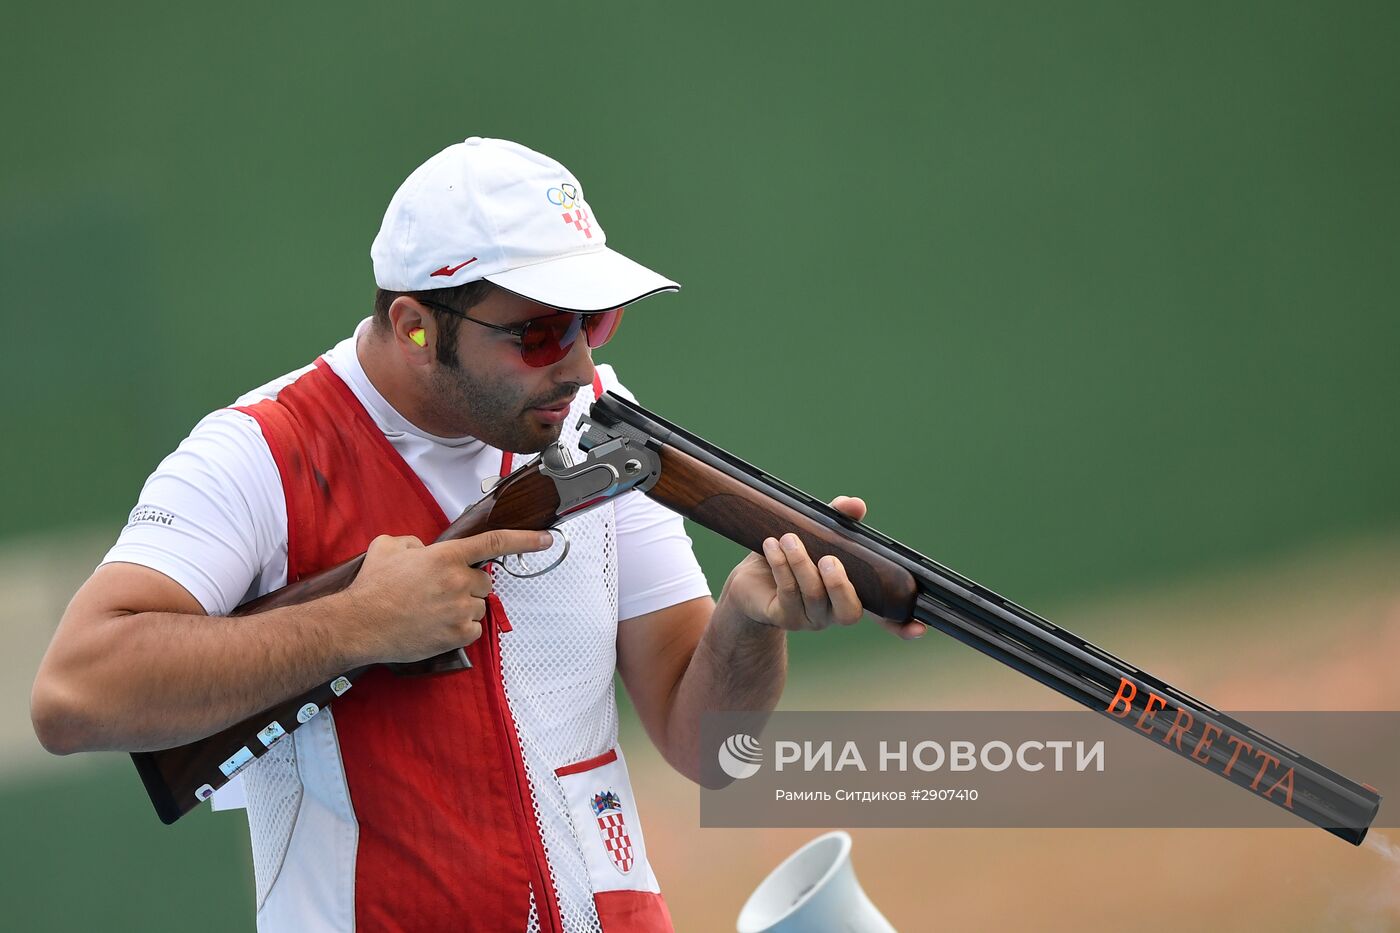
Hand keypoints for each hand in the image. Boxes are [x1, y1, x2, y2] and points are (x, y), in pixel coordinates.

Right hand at [342, 530, 552, 663]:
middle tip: (440, 592)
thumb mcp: (389, 547)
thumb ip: (414, 542)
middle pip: (484, 581)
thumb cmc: (373, 586)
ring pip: (479, 606)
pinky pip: (474, 629)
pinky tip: (437, 627)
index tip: (547, 539)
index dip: (525, 539)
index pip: (495, 542)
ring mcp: (460, 609)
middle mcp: (459, 580)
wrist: (360, 624)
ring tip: (432, 611)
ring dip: (464, 608)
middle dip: (468, 585)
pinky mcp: (457, 634)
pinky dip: (461, 629)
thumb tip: (424, 550)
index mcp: (446, 556)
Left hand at [720, 496, 928, 639]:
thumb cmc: (790, 554)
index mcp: (849, 593)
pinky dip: (781, 566)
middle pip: (849, 613)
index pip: (881, 616)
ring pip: (814, 598)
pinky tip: (772, 546)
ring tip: (789, 538)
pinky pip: (787, 595)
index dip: (900, 625)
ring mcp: (809, 619)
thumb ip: (837, 518)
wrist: (749, 577)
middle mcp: (833, 611)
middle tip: (828, 559)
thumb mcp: (814, 531)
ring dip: (801, 565)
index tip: (920, 630)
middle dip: (840, 586)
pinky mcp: (782, 617)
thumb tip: (855, 505)